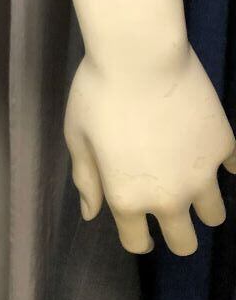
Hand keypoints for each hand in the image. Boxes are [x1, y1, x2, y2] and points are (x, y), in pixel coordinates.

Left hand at [65, 45, 235, 254]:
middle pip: (184, 243)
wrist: (140, 56)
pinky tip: (205, 148)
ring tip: (191, 182)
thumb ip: (87, 179)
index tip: (138, 227)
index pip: (137, 243)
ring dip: (203, 205)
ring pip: (214, 215)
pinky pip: (232, 170)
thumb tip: (91, 213)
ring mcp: (202, 175)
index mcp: (127, 198)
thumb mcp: (78, 137)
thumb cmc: (97, 93)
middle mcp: (169, 197)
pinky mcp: (224, 147)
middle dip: (177, 233)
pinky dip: (221, 164)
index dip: (136, 237)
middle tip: (171, 210)